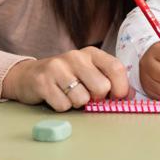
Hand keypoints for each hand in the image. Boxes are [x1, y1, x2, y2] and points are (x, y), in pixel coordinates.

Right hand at [1, 46, 129, 111]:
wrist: (29, 75)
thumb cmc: (67, 76)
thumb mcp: (89, 71)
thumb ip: (109, 79)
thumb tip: (129, 95)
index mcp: (92, 53)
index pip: (116, 68)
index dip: (121, 87)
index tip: (117, 97)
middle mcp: (76, 56)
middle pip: (102, 87)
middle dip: (97, 98)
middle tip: (88, 95)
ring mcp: (58, 68)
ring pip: (82, 99)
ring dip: (78, 103)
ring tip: (70, 94)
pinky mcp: (43, 82)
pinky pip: (63, 105)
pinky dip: (63, 107)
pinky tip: (57, 96)